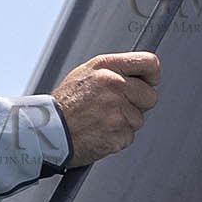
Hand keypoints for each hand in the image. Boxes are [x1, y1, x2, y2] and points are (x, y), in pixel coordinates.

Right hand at [52, 52, 159, 167]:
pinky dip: (117, 138)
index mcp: (107, 68)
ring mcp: (118, 111)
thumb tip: (139, 75)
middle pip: (150, 96)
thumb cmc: (65, 104)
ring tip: (101, 121)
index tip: (150, 82)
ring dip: (124, 123)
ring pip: (139, 119)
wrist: (48, 132)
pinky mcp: (119, 134)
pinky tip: (99, 132)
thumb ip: (113, 71)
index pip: (149, 63)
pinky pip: (129, 136)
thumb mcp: (85, 74)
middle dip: (138, 104)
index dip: (153, 75)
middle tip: (116, 108)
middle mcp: (115, 86)